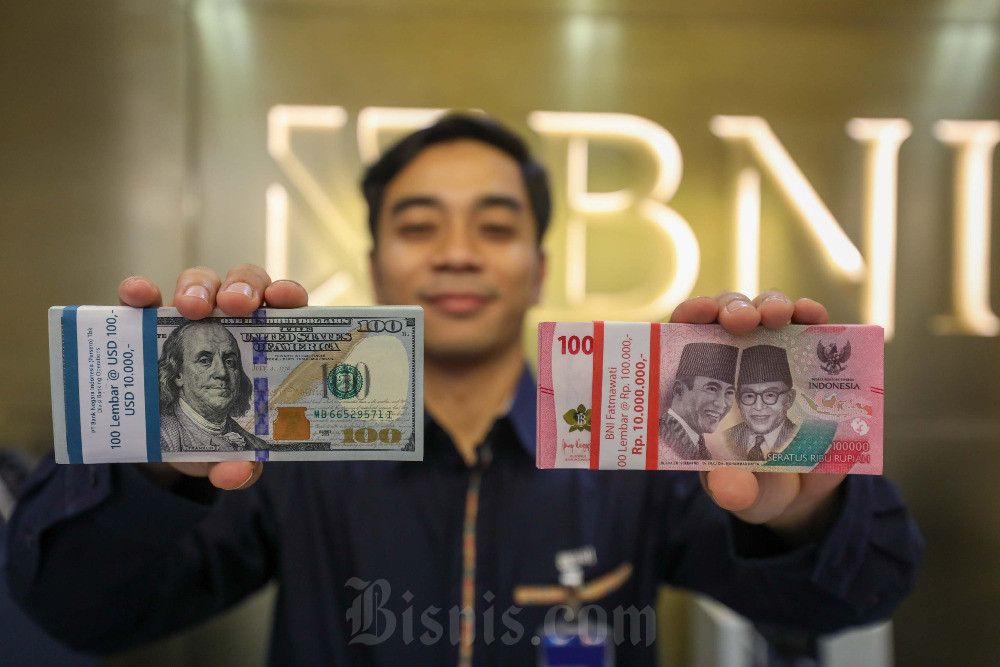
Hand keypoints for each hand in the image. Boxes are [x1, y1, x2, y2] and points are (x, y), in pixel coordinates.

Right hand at [118, 264, 307, 490]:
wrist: (165, 440)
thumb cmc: (212, 435)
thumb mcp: (227, 453)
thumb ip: (240, 464)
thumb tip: (236, 474)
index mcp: (266, 344)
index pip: (286, 307)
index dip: (287, 295)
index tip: (283, 300)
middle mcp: (233, 320)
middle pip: (246, 284)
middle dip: (242, 287)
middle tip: (234, 306)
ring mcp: (192, 315)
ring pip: (201, 282)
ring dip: (197, 287)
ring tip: (189, 308)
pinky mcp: (149, 320)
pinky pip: (144, 296)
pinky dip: (141, 291)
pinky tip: (137, 297)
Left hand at [670, 291, 845, 544]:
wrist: (800, 495)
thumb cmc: (753, 485)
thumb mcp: (741, 492)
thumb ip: (731, 488)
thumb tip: (728, 490)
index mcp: (702, 387)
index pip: (685, 338)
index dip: (688, 317)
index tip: (696, 313)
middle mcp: (733, 362)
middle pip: (725, 317)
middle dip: (732, 308)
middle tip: (741, 321)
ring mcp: (773, 357)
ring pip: (766, 312)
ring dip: (771, 305)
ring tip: (778, 315)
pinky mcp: (811, 361)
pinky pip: (811, 328)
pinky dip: (812, 315)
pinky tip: (814, 315)